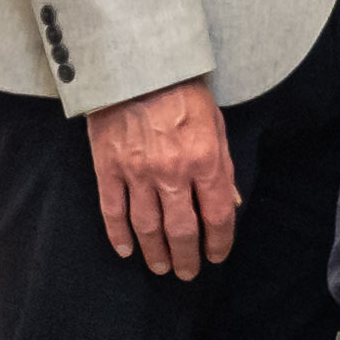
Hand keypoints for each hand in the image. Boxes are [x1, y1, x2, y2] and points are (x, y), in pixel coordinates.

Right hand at [85, 78, 237, 276]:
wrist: (136, 66)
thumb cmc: (181, 92)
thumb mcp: (216, 124)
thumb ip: (223, 166)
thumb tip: (231, 204)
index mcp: (205, 159)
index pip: (218, 216)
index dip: (220, 242)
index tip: (217, 255)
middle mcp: (173, 172)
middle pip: (182, 230)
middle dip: (187, 257)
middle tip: (187, 273)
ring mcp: (137, 172)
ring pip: (147, 227)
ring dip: (156, 252)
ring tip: (160, 267)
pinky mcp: (108, 168)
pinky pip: (113, 211)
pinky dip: (119, 235)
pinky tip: (127, 250)